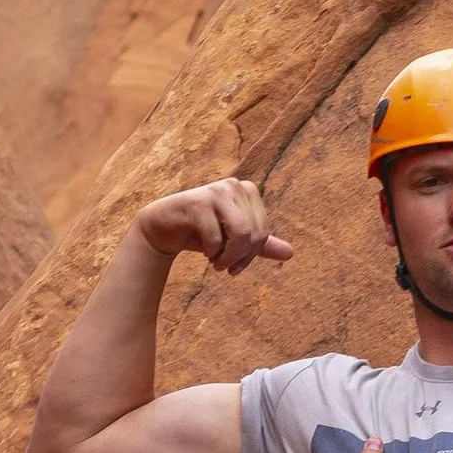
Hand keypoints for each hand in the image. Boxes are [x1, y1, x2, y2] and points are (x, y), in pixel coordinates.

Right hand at [136, 179, 293, 277]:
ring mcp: (216, 191)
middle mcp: (234, 185)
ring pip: (242, 233)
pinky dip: (211, 252)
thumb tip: (290, 253)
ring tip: (215, 263)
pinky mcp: (197, 202)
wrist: (162, 229)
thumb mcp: (233, 241)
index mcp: (247, 191)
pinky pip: (216, 237)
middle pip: (255, 233)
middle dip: (240, 258)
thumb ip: (260, 245)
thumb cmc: (200, 233)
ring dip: (228, 256)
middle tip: (224, 267)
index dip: (251, 255)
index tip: (235, 266)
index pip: (263, 231)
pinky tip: (204, 252)